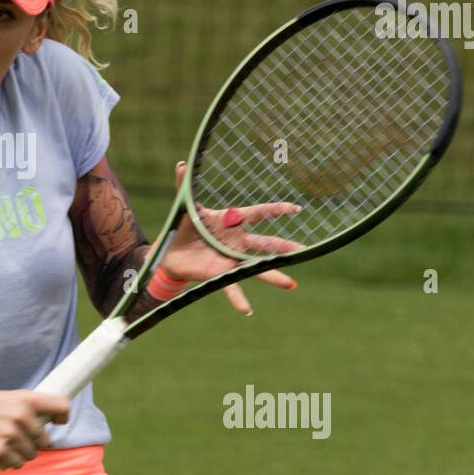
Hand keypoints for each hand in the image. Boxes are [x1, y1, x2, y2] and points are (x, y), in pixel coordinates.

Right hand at [0, 389, 69, 470]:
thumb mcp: (10, 398)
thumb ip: (31, 409)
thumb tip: (54, 423)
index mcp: (26, 400)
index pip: (62, 407)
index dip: (62, 417)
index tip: (57, 422)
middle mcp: (20, 415)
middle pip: (45, 441)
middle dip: (32, 442)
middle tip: (13, 435)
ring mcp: (9, 434)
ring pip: (30, 455)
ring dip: (18, 453)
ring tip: (2, 442)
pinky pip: (15, 464)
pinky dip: (7, 462)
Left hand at [157, 161, 304, 314]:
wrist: (169, 251)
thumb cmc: (182, 227)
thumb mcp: (185, 207)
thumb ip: (184, 186)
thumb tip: (181, 164)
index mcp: (232, 221)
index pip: (259, 213)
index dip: (277, 210)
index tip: (297, 208)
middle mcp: (236, 242)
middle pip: (266, 244)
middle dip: (285, 247)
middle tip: (305, 250)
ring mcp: (230, 259)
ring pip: (256, 267)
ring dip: (273, 276)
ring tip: (291, 284)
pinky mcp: (219, 274)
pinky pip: (231, 288)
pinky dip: (238, 299)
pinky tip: (247, 310)